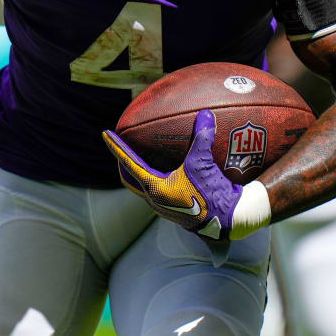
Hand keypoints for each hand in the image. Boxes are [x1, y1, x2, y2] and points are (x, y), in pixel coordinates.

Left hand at [102, 110, 242, 240]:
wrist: (230, 221)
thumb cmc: (213, 194)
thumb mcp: (203, 164)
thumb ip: (202, 138)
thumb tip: (205, 114)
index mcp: (155, 189)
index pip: (128, 164)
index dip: (116, 147)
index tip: (105, 134)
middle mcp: (155, 200)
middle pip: (130, 178)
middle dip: (124, 163)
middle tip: (120, 147)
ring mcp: (165, 208)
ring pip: (144, 187)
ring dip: (140, 172)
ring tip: (141, 157)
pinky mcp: (177, 211)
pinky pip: (159, 192)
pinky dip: (156, 179)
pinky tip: (166, 171)